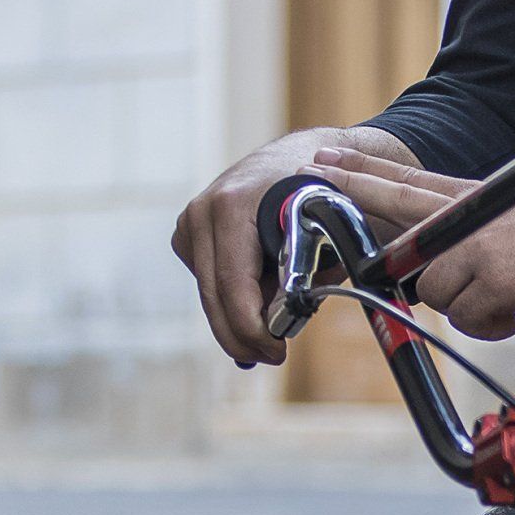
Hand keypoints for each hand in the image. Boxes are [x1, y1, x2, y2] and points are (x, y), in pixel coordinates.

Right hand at [171, 123, 416, 365]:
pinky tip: (255, 303)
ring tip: (269, 334)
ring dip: (235, 318)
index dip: (253, 329)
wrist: (304, 156)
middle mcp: (204, 211)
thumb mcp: (324, 240)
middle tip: (270, 358)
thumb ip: (298, 281)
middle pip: (213, 295)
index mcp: (234, 207)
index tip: (276, 352)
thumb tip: (274, 324)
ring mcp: (192, 219)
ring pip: (208, 291)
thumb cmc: (323, 198)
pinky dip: (228, 296)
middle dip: (241, 335)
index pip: (234, 286)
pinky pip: (207, 278)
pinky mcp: (189, 229)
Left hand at [311, 147, 514, 340]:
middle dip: (371, 227)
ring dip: (465, 305)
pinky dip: (488, 323)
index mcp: (468, 196)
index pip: (403, 179)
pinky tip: (513, 311)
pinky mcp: (491, 279)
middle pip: (400, 229)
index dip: (360, 171)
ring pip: (433, 292)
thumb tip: (437, 268)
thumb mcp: (507, 212)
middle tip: (337, 198)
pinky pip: (465, 317)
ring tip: (502, 297)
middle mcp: (464, 216)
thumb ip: (466, 232)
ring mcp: (474, 247)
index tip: (324, 159)